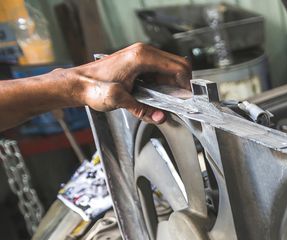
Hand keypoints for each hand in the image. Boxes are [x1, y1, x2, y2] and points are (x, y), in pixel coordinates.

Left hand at [65, 43, 190, 123]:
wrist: (77, 84)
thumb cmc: (93, 87)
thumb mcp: (119, 101)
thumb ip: (143, 110)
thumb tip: (161, 117)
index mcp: (142, 57)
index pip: (179, 66)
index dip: (186, 84)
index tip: (186, 99)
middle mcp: (143, 52)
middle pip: (179, 65)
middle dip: (181, 85)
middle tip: (177, 102)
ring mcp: (142, 56)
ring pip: (171, 69)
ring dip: (172, 86)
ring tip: (163, 100)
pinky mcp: (140, 63)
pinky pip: (161, 72)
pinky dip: (164, 84)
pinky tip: (155, 95)